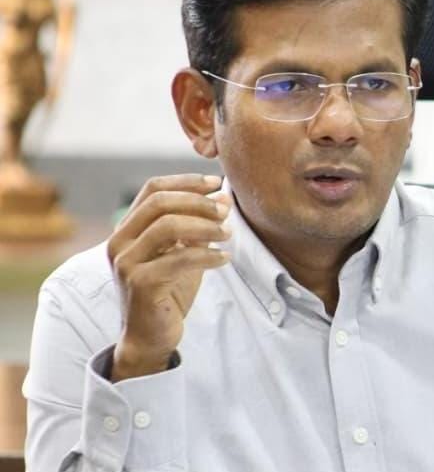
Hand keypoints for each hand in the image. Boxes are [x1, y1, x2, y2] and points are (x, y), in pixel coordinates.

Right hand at [106, 174, 231, 381]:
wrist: (151, 337)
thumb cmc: (168, 291)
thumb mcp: (182, 252)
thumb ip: (197, 227)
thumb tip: (223, 198)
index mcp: (127, 229)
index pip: (153, 189)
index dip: (186, 182)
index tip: (216, 183)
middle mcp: (119, 242)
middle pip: (159, 203)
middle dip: (198, 202)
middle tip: (226, 210)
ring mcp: (126, 263)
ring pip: (167, 227)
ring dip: (205, 227)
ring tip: (227, 234)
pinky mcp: (140, 284)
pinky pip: (179, 259)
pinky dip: (207, 255)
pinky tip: (223, 259)